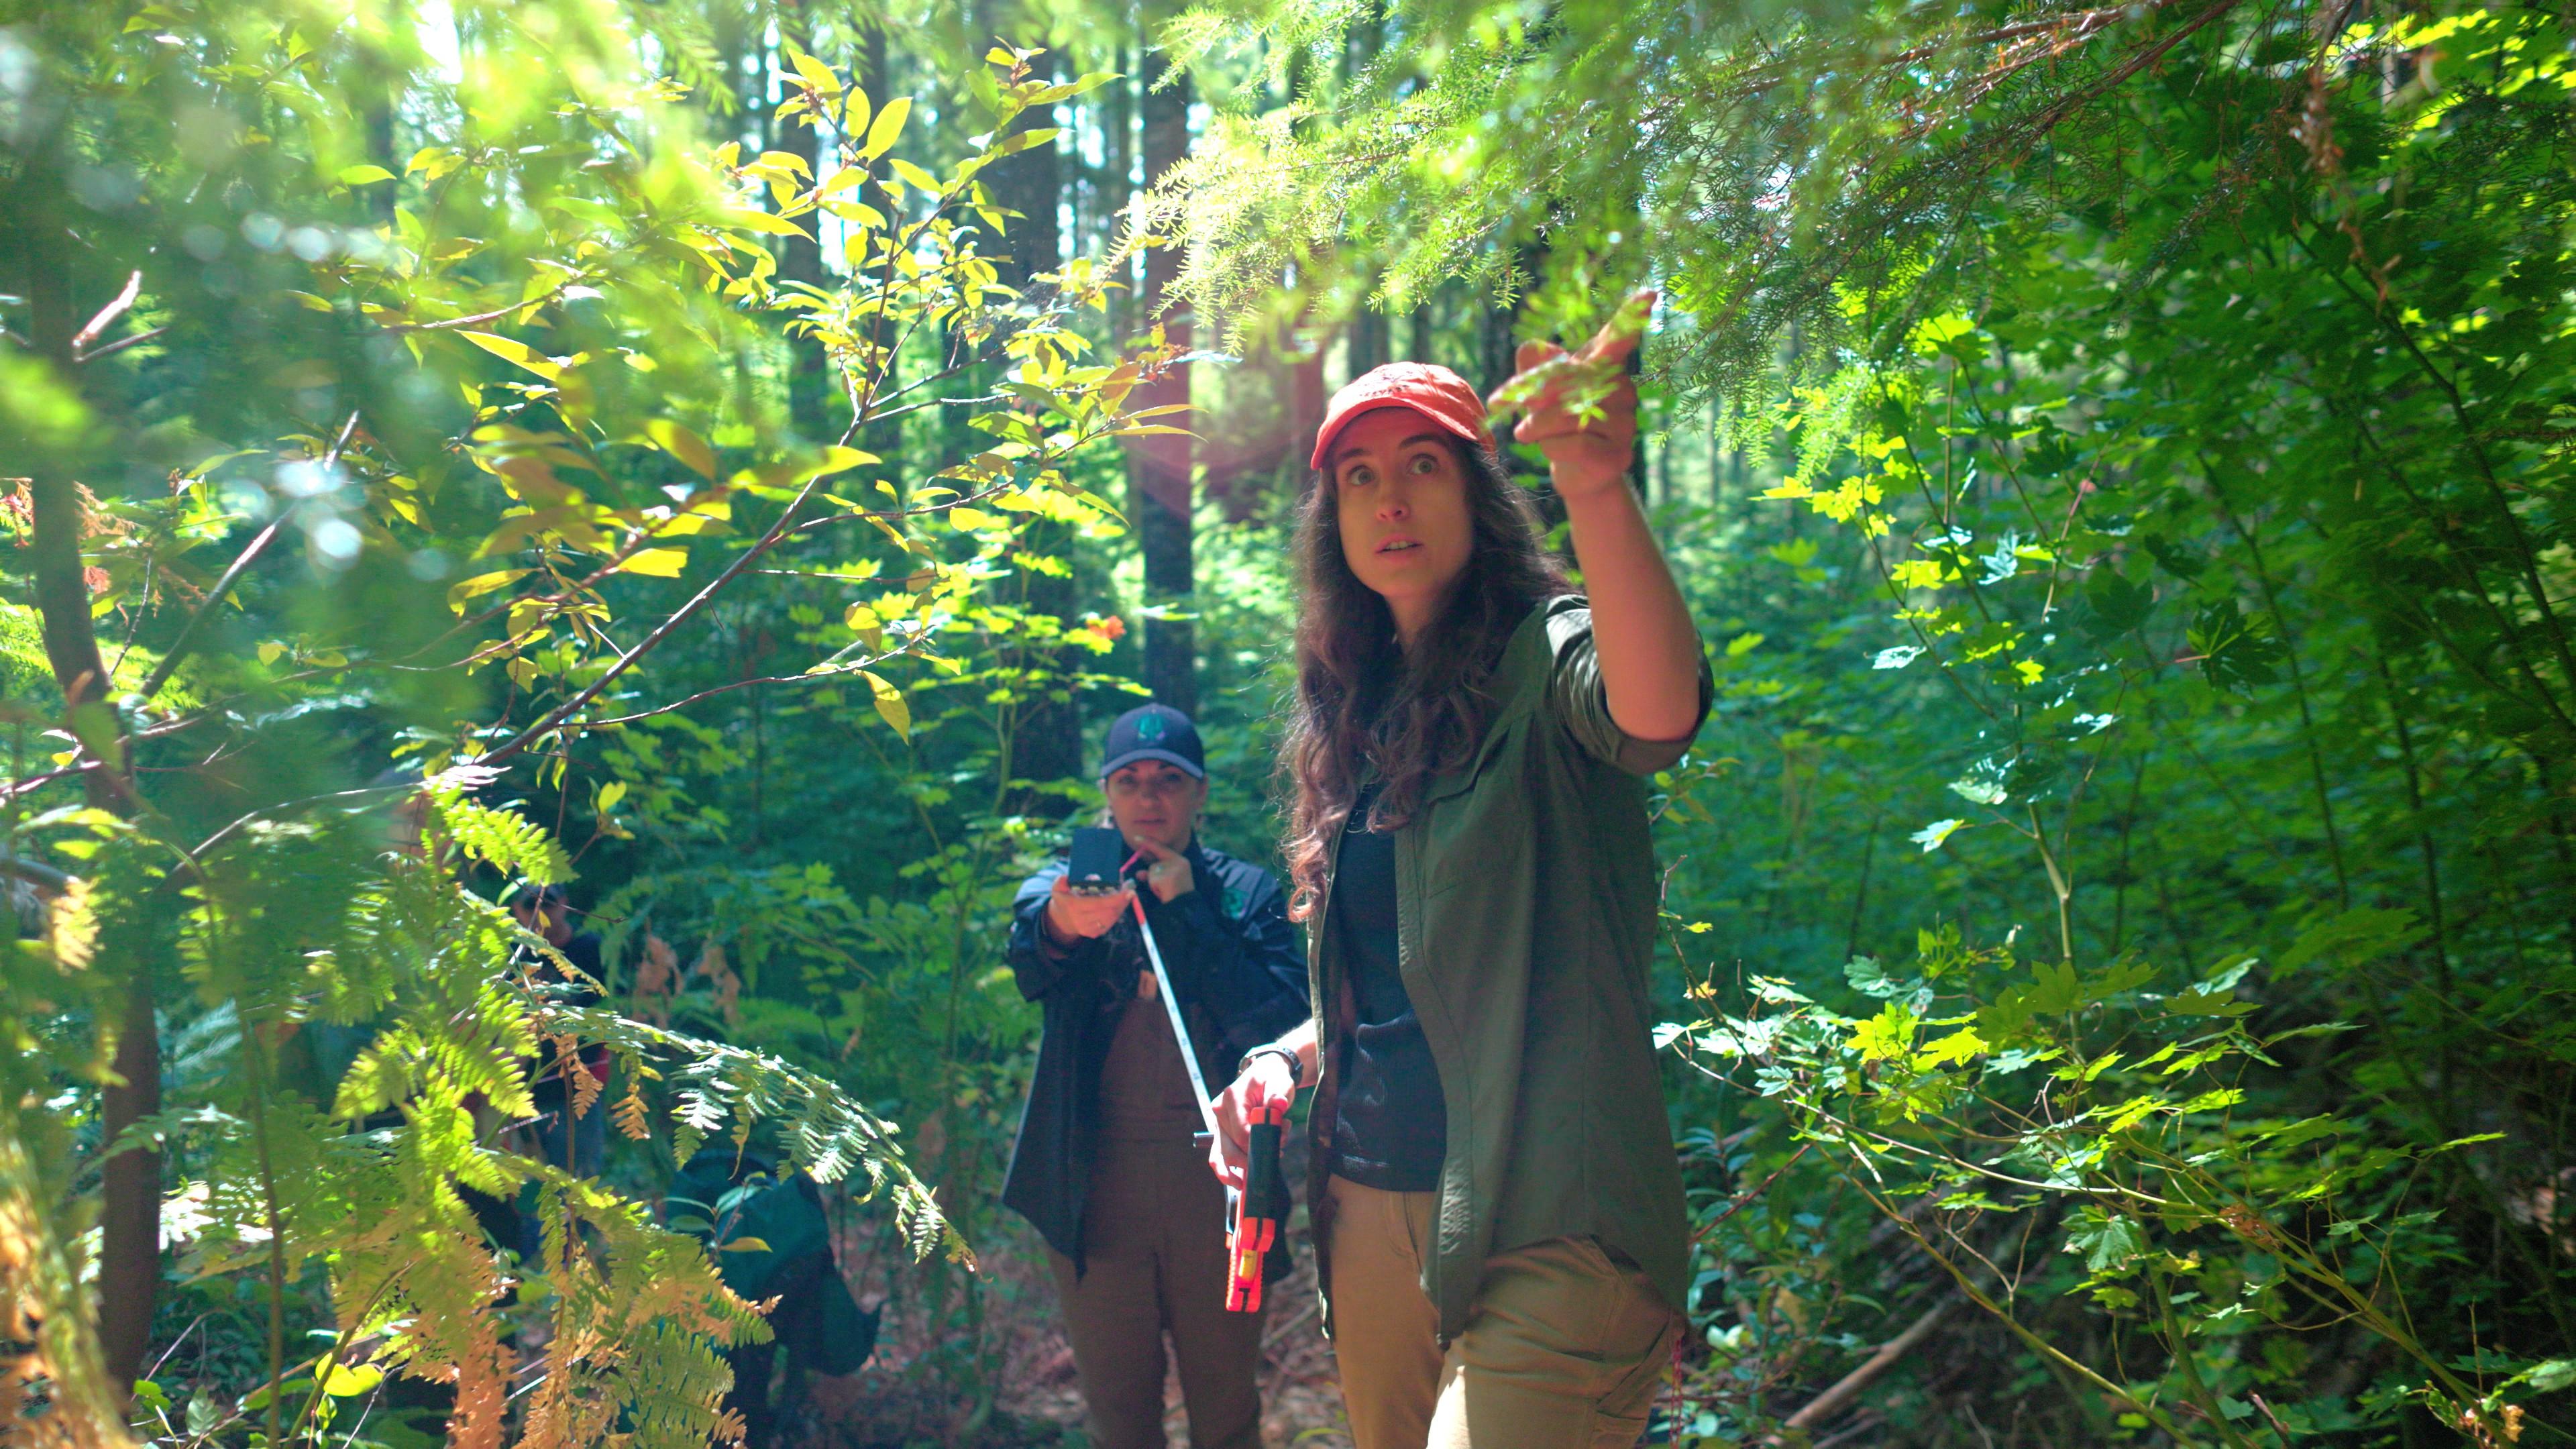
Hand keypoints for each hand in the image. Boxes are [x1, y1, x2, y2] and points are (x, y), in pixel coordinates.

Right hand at [1044, 874, 1130, 944]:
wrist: (1060, 921)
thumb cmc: (1063, 899)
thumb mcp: (1058, 887)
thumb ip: (1063, 881)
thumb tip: (1082, 878)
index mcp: (1073, 907)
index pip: (1099, 903)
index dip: (1116, 898)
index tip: (1129, 890)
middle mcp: (1081, 920)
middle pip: (1109, 911)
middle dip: (1123, 900)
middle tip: (1130, 889)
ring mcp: (1088, 929)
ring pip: (1112, 918)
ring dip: (1122, 906)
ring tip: (1126, 895)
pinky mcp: (1094, 934)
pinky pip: (1110, 923)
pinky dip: (1116, 912)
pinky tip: (1119, 904)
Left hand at [1132, 836, 1194, 902]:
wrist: (1184, 907)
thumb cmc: (1176, 894)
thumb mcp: (1166, 880)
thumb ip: (1154, 873)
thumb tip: (1139, 873)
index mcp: (1181, 860)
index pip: (1161, 848)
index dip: (1148, 843)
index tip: (1136, 837)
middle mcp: (1178, 862)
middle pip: (1154, 864)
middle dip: (1151, 874)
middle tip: (1159, 883)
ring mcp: (1172, 869)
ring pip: (1152, 871)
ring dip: (1153, 882)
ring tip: (1164, 891)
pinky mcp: (1166, 877)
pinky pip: (1151, 879)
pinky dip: (1154, 887)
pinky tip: (1163, 892)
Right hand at [1207, 1050, 1299, 1189]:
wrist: (1265, 1075)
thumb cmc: (1272, 1080)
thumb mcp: (1279, 1082)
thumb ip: (1277, 1095)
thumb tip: (1278, 1104)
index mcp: (1231, 1099)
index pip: (1241, 1133)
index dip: (1259, 1144)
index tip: (1279, 1144)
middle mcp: (1219, 1112)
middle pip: (1231, 1149)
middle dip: (1254, 1157)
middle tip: (1278, 1152)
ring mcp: (1218, 1124)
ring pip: (1221, 1157)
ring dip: (1242, 1168)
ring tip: (1259, 1173)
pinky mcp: (1222, 1133)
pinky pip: (1219, 1157)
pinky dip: (1229, 1172)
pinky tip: (1242, 1182)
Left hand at [1494, 296, 1649, 499]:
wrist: (1575, 473)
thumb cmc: (1555, 423)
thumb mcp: (1537, 392)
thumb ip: (1532, 368)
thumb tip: (1530, 348)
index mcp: (1604, 365)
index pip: (1618, 337)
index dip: (1632, 316)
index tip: (1649, 295)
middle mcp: (1622, 389)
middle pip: (1571, 378)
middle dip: (1532, 394)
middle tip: (1500, 402)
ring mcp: (1625, 423)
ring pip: (1569, 415)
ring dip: (1538, 426)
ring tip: (1528, 432)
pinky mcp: (1618, 455)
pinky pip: (1576, 444)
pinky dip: (1553, 449)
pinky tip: (1556, 451)